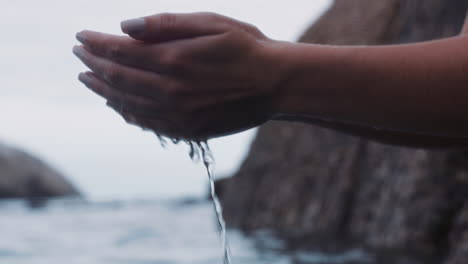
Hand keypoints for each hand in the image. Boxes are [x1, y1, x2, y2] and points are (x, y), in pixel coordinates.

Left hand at [73, 12, 283, 139]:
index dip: (96, 43)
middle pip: (118, 78)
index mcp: (175, 59)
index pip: (120, 50)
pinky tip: (118, 106)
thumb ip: (167, 24)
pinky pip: (148, 123)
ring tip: (88, 80)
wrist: (277, 84)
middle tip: (79, 55)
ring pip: (128, 103)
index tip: (80, 36)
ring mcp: (178, 114)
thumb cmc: (247, 48)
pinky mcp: (189, 130)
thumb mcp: (211, 23)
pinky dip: (127, 113)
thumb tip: (124, 27)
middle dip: (93, 64)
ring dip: (103, 90)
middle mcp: (171, 90)